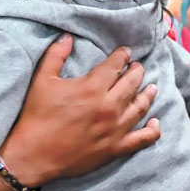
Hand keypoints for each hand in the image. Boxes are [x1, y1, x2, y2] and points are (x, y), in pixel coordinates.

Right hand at [1, 35, 160, 186]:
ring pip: (141, 107)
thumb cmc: (37, 116)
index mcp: (92, 87)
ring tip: (152, 87)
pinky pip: (142, 139)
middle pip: (132, 83)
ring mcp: (115, 129)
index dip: (123, 56)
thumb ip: (56, 55)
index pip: (116, 65)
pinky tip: (155, 122)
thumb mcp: (42, 80)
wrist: (34, 154)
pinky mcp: (115, 148)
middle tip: (138, 67)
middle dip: (137, 71)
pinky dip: (152, 130)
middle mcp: (109, 106)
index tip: (126, 52)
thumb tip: (67, 36)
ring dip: (148, 94)